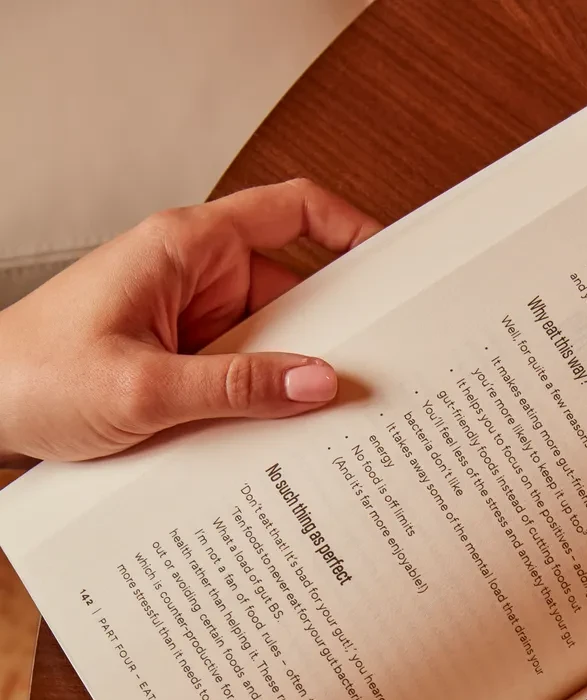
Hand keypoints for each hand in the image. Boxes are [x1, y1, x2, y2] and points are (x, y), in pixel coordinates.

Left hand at [0, 179, 380, 461]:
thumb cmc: (34, 375)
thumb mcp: (145, 389)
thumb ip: (239, 388)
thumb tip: (321, 382)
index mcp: (185, 248)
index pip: (290, 212)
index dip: (353, 232)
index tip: (398, 272)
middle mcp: (190, 278)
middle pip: (292, 296)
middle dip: (331, 340)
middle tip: (375, 383)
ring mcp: (187, 323)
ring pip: (269, 349)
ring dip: (289, 389)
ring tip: (323, 432)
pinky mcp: (179, 365)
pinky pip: (240, 383)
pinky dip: (260, 412)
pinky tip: (275, 447)